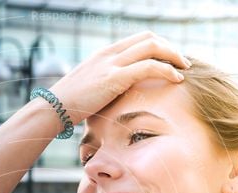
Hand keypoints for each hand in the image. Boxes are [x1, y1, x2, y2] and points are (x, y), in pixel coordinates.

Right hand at [47, 30, 190, 125]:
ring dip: (173, 56)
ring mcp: (111, 63)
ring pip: (152, 47)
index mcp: (104, 54)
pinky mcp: (114, 78)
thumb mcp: (89, 89)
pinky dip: (167, 70)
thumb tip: (117, 98)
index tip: (170, 60)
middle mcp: (109, 53)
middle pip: (148, 38)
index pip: (138, 39)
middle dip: (169, 48)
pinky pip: (149, 67)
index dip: (159, 46)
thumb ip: (105, 86)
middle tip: (182, 63)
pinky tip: (176, 80)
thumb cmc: (69, 105)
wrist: (52, 109)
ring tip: (184, 70)